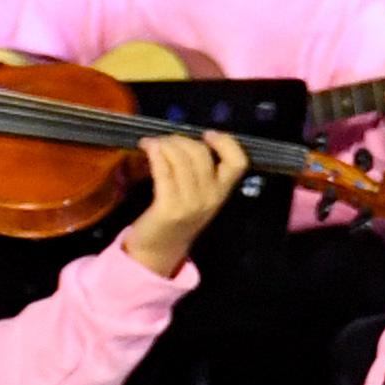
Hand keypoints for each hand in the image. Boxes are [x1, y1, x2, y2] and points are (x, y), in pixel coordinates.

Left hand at [117, 126, 243, 274]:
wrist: (158, 250)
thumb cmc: (178, 218)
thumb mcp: (201, 197)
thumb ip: (203, 173)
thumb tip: (190, 139)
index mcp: (222, 193)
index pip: (238, 163)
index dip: (226, 142)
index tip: (207, 134)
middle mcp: (210, 197)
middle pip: (201, 154)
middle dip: (182, 140)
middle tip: (165, 140)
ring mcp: (190, 204)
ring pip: (181, 159)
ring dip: (164, 144)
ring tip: (153, 144)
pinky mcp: (168, 207)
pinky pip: (163, 171)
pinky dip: (155, 153)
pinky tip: (147, 147)